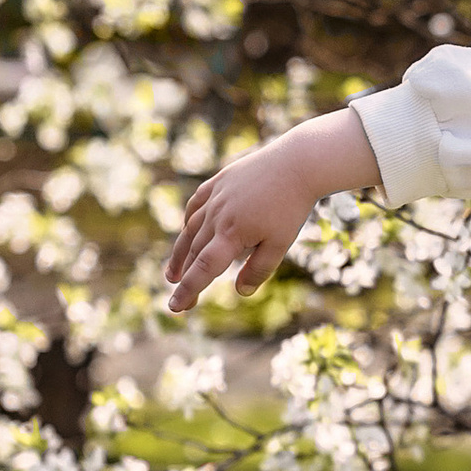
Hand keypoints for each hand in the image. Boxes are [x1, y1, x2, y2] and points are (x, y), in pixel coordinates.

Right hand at [166, 109, 377, 310]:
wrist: (297, 163)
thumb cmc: (291, 206)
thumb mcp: (280, 243)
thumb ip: (259, 269)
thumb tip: (240, 292)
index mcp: (232, 234)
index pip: (203, 269)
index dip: (188, 290)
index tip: (175, 307)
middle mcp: (217, 215)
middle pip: (194, 253)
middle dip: (185, 279)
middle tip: (180, 302)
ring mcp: (215, 197)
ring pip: (191, 230)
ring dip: (180, 254)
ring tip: (173, 274)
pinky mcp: (219, 182)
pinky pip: (196, 205)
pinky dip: (188, 221)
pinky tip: (186, 231)